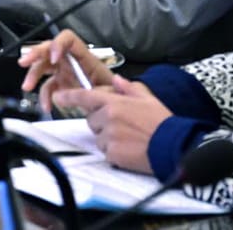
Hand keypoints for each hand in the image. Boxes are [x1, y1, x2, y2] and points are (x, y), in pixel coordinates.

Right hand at [18, 28, 113, 115]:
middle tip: (25, 62)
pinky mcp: (62, 85)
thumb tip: (79, 93)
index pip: (68, 40)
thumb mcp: (111, 91)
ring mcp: (65, 72)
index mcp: (85, 57)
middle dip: (35, 54)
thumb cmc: (116, 94)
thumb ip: (97, 91)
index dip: (58, 44)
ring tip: (27, 87)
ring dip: (32, 75)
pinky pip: (47, 87)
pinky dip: (44, 96)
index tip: (53, 58)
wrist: (116, 106)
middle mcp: (72, 61)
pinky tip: (46, 106)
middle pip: (49, 49)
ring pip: (43, 67)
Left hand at [54, 75, 168, 173]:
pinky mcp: (112, 154)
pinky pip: (105, 151)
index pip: (85, 97)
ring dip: (108, 138)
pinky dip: (114, 151)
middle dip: (102, 122)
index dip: (69, 97)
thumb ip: (129, 88)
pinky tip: (130, 149)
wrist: (174, 146)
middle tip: (123, 125)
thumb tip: (117, 79)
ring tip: (129, 138)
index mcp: (115, 102)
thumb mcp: (148, 99)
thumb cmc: (163, 123)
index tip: (58, 97)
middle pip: (92, 119)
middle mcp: (108, 118)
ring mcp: (109, 136)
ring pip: (98, 137)